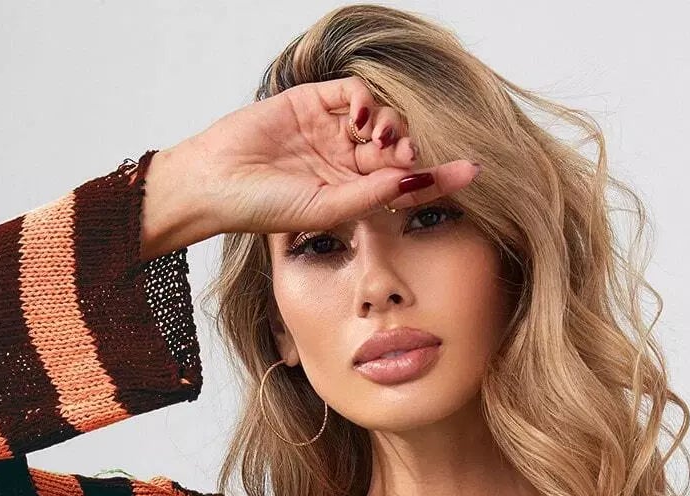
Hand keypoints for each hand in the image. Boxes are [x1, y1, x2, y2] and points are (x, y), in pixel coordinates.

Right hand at [150, 78, 480, 249]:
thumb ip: (372, 194)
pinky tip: (362, 115)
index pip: (405, 182)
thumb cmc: (263, 209)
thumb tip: (415, 182)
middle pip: (397, 147)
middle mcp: (345, 161)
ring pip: (378, 117)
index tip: (473, 171)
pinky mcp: (312, 101)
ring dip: (389, 122)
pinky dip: (365, 98)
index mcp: (352, 194)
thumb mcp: (327, 208)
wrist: (216, 183)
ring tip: (381, 138)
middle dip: (408, 147)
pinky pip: (351, 92)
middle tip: (406, 152)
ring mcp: (330, 130)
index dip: (438, 176)